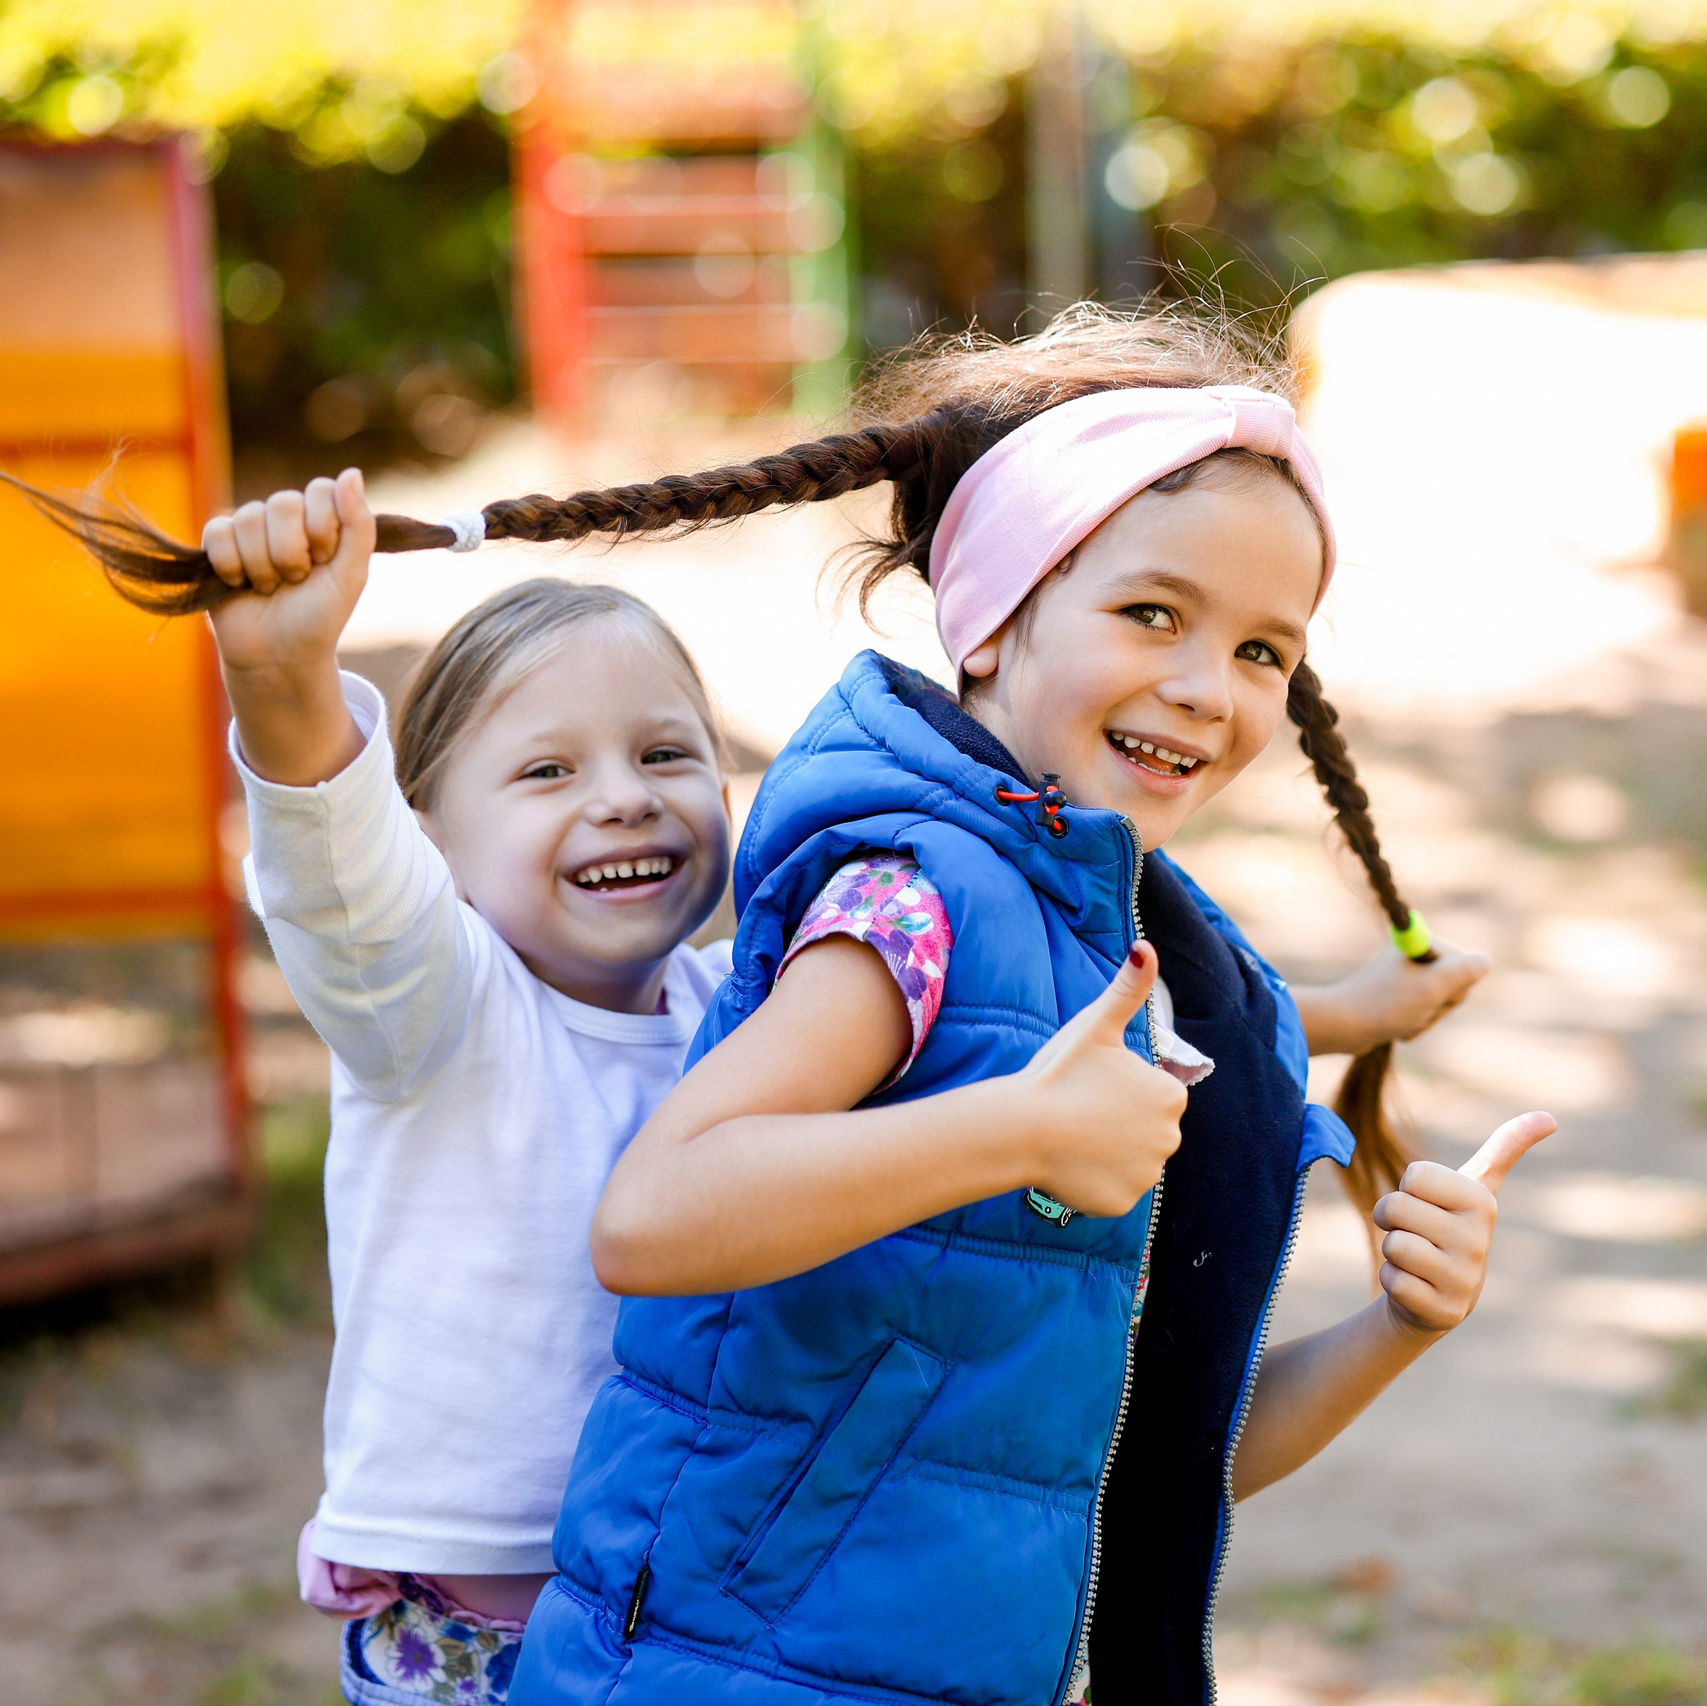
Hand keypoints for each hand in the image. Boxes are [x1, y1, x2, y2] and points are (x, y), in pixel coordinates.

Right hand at [204, 469, 374, 674]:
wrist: (280, 655)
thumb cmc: (320, 617)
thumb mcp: (351, 576)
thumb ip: (359, 526)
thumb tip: (352, 472)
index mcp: (322, 520)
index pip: (321, 489)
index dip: (322, 528)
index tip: (324, 561)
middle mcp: (287, 519)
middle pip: (283, 502)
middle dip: (292, 552)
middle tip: (296, 581)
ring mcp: (251, 529)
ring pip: (249, 517)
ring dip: (263, 565)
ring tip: (270, 588)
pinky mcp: (218, 544)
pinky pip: (218, 531)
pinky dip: (232, 565)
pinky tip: (241, 585)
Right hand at [1013, 941, 1187, 1218]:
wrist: (1021, 1128)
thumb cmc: (1059, 1073)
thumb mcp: (1095, 1025)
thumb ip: (1127, 988)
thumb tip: (1146, 945)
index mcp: (1170, 1095)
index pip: (1153, 1094)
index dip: (1119, 1089)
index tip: (1091, 1085)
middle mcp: (1170, 1138)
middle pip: (1144, 1129)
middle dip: (1117, 1122)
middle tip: (1079, 1109)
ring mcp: (1146, 1175)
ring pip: (1129, 1160)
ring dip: (1107, 1152)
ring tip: (1072, 1134)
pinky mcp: (1122, 1203)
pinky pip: (1113, 1189)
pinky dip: (1095, 1181)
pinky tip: (1070, 1162)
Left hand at [1296, 937, 1490, 1056]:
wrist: (1341, 1026)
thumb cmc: (1385, 1005)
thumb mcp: (1431, 988)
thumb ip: (1462, 973)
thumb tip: (1485, 960)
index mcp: (1417, 942)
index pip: (1464, 963)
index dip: (1453, 985)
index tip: (1427, 990)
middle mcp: (1411, 953)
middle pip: (1453, 983)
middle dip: (1439, 1005)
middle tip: (1414, 1008)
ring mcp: (1403, 974)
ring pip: (1439, 1002)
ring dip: (1426, 1018)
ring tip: (1402, 1020)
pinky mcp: (1396, 995)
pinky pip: (1422, 1012)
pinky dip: (1414, 1024)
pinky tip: (1398, 1028)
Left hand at [1373, 1110, 1555, 1334]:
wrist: (1436, 1295)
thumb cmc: (1446, 1227)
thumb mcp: (1475, 1188)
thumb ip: (1505, 1149)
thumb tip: (1550, 1117)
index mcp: (1483, 1202)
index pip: (1414, 1175)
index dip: (1407, 1189)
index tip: (1426, 1204)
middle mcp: (1479, 1241)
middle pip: (1395, 1207)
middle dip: (1390, 1219)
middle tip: (1413, 1232)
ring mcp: (1465, 1280)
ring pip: (1393, 1245)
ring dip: (1391, 1251)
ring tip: (1416, 1259)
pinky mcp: (1445, 1311)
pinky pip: (1391, 1280)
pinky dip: (1392, 1280)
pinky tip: (1416, 1286)